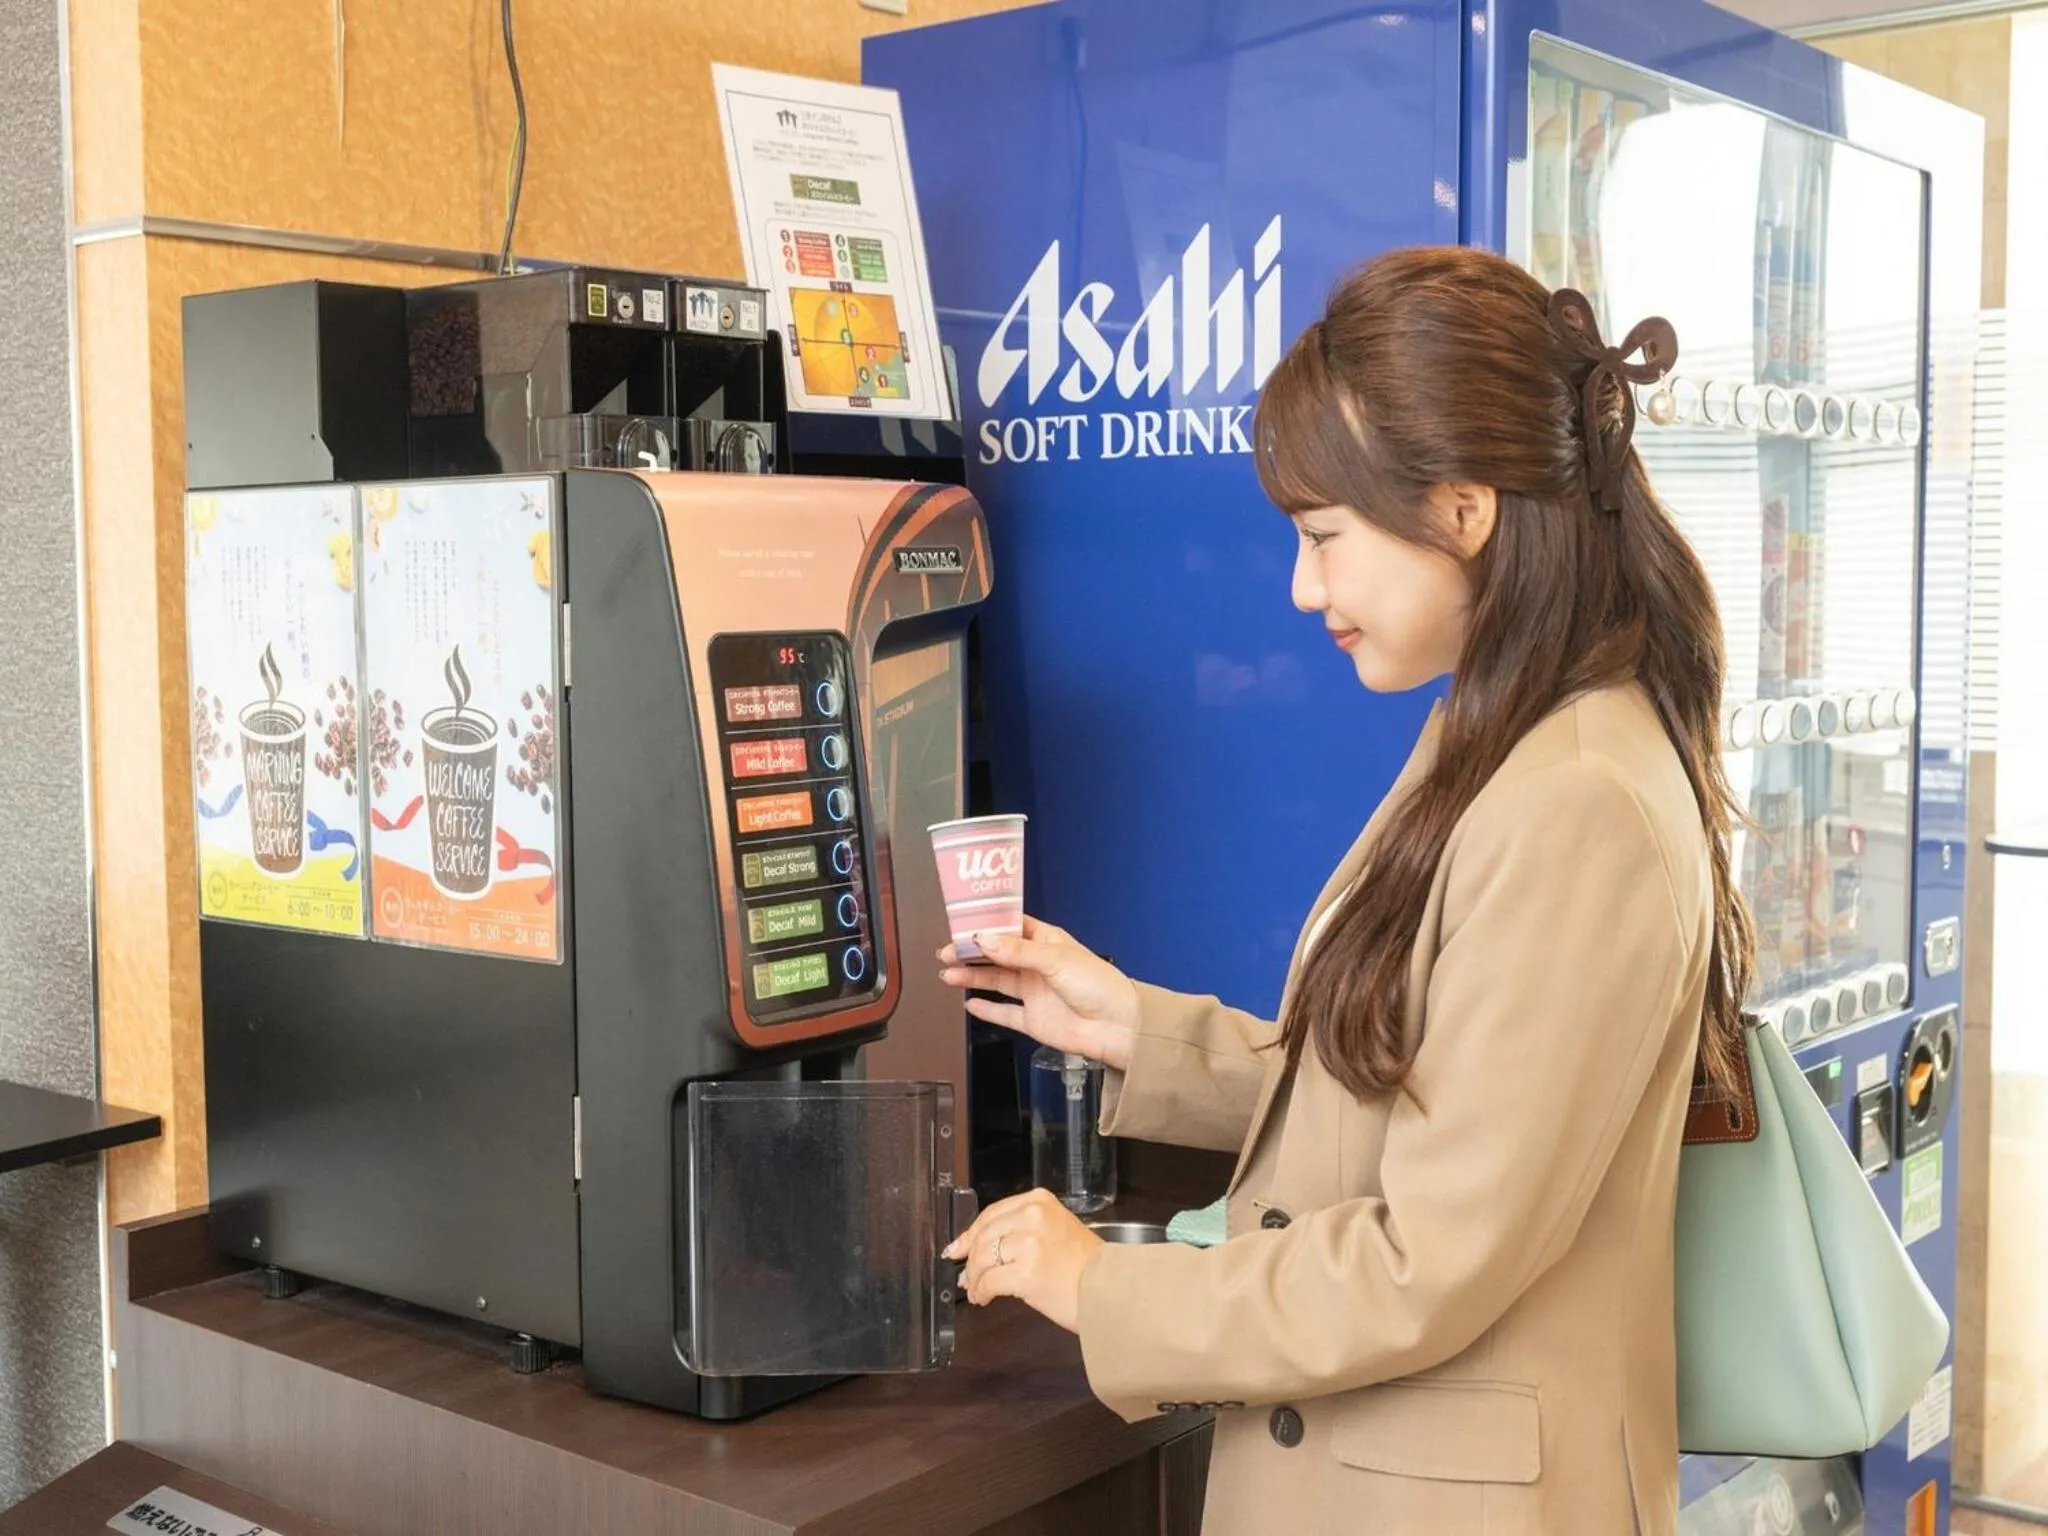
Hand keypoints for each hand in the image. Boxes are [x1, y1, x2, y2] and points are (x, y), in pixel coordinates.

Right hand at [938, 915, 1138, 1071]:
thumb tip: (983, 939)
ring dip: (972, 977)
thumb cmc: (1098, 986)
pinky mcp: (1033, 1020)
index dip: (986, 925)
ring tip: (948, 974)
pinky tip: (969, 1003)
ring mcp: (1034, 993)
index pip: (1010, 927)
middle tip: (946, 952)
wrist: (1118, 1028)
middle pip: (997, 955)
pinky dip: (986, 1009)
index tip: (961, 925)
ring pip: (996, 982)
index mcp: (1047, 942)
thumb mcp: (1056, 960)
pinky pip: (1004, 1013)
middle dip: (971, 953)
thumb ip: (1017, 951)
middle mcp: (1038, 965)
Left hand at [943, 1188, 1103, 1332]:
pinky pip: (989, 1281)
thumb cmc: (1085, 1266)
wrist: (1108, 1290)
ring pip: (983, 1259)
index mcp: (1039, 1201)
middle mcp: (1033, 1217)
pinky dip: (982, 1291)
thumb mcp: (1055, 1229)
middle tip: (967, 1275)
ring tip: (977, 1289)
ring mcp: (1029, 1244)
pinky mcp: (1026, 1273)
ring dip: (975, 1278)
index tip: (958, 1247)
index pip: (992, 1213)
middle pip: (984, 1236)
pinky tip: (984, 1298)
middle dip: (970, 1259)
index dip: (970, 1234)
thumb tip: (979, 1247)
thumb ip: (1021, 1229)